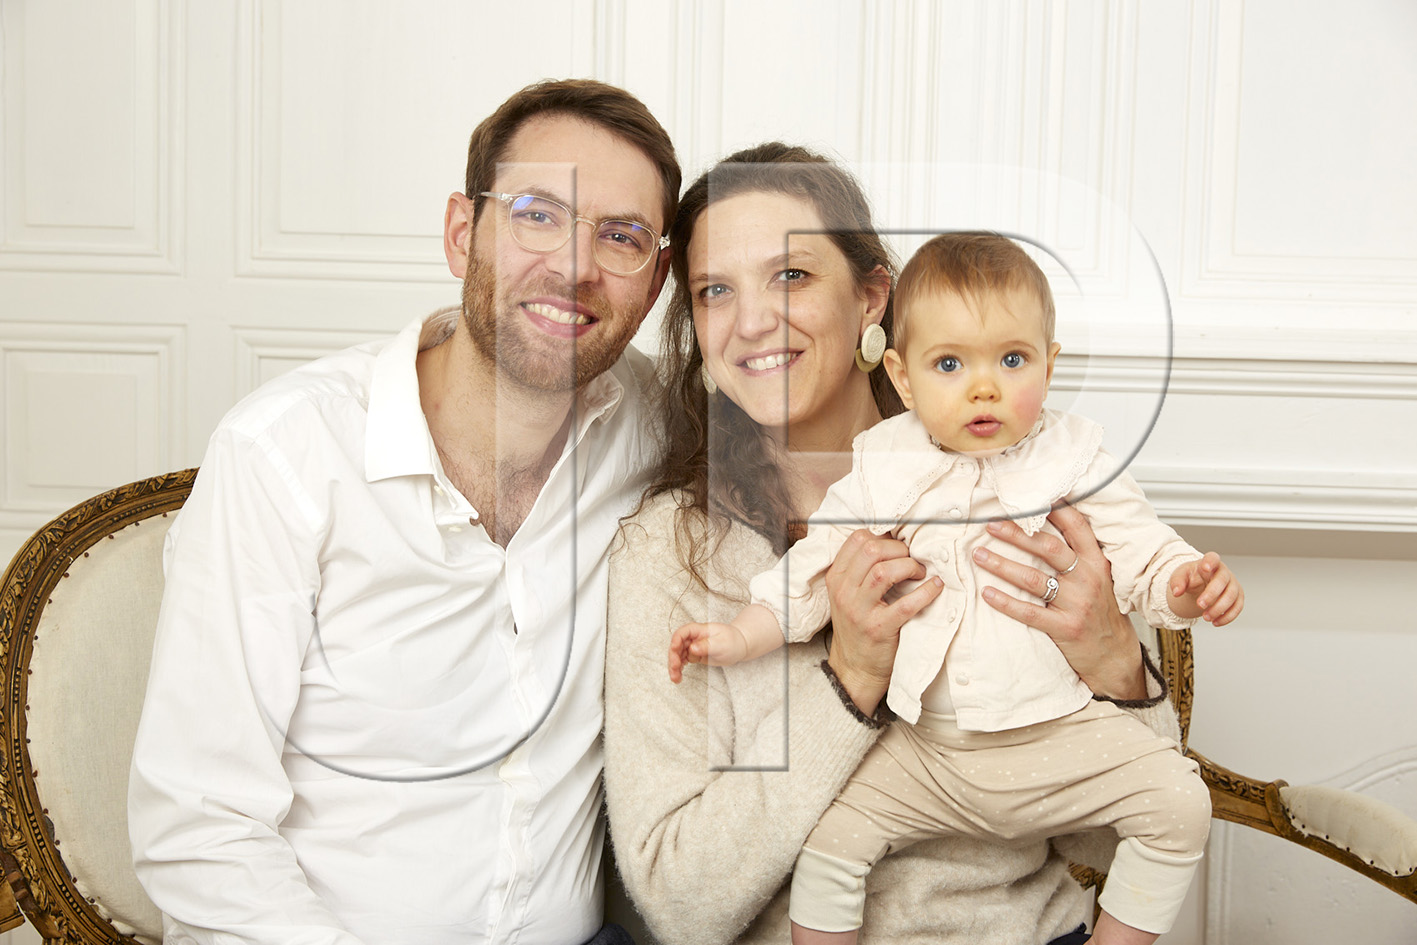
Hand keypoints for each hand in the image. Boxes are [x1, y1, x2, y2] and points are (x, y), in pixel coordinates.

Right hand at [667, 622, 747, 682]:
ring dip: (674, 666)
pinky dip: (679, 669)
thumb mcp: (722, 643)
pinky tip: (678, 677)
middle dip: (673, 657)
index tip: (674, 650)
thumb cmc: (733, 641)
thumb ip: (706, 645)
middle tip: (675, 669)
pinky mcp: (695, 655)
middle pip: (677, 645)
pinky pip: (683, 661)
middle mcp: (694, 637)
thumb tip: (692, 648)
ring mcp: (693, 646)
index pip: (682, 633)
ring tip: (675, 678)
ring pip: (678, 655)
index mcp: (699, 630)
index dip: (675, 641)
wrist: (740, 646)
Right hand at [824, 529, 943, 715]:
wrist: (855, 668)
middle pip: (871, 550)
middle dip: (899, 548)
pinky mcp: (879, 629)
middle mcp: (844, 591)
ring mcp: (859, 611)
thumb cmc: (858, 627)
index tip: (899, 544)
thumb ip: (862, 570)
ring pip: (884, 572)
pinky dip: (925, 592)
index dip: (883, 535)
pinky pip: (906, 604)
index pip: (857, 540)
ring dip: (909, 566)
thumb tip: (896, 541)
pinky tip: (935, 587)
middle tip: (912, 558)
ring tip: (920, 573)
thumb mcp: (849, 595)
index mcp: (837, 578)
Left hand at [973, 506, 1146, 700]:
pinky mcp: (1064, 627)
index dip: (1055, 509)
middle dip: (1017, 533)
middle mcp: (1087, 579)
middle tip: (991, 524)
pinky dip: (1006, 602)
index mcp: (1096, 562)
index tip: (1029, 498)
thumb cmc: (1101, 612)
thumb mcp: (1099, 578)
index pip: (1076, 527)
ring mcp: (1077, 603)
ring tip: (979, 554)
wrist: (1114, 655)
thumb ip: (1078, 555)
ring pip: (1034, 578)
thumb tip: (1046, 526)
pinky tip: (987, 593)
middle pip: (1048, 548)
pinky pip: (1029, 612)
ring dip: (1003, 565)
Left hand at [1168, 552, 1243, 625]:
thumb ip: (1177, 581)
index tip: (1205, 567)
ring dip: (1219, 608)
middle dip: (1211, 594)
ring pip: (1232, 596)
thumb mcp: (1181, 575)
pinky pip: (1237, 607)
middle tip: (1199, 605)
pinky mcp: (1237, 597)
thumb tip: (1176, 592)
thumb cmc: (1192, 577)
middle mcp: (1224, 572)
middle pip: (1222, 580)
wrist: (1201, 584)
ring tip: (1206, 617)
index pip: (1213, 558)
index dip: (1210, 561)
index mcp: (1209, 562)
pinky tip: (1215, 622)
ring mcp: (1233, 584)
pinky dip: (1227, 617)